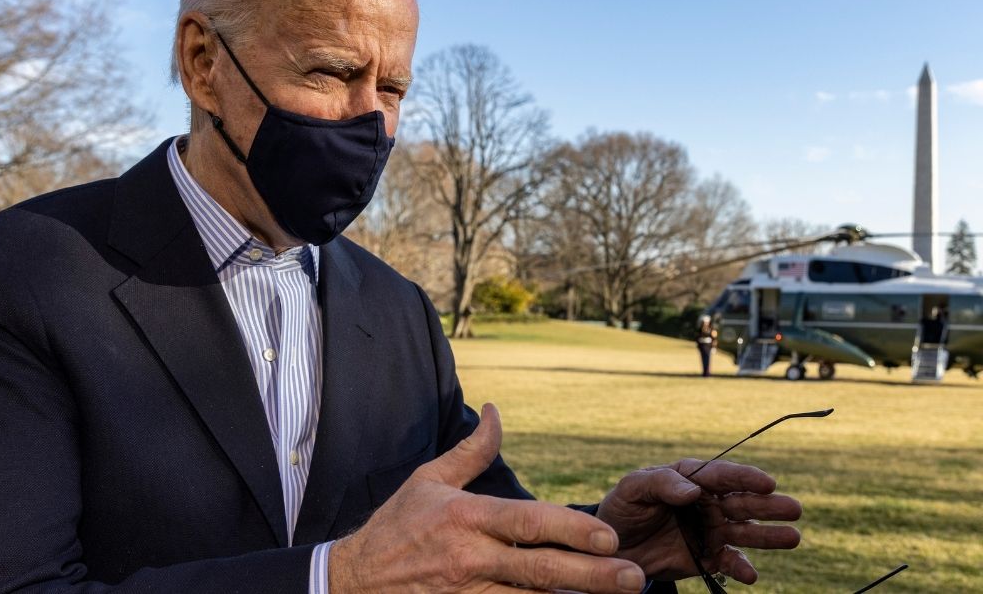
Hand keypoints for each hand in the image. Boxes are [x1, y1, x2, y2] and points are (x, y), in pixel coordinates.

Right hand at [330, 404, 646, 592]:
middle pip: (540, 569)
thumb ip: (471, 451)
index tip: (608, 537)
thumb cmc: (396, 526)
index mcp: (465, 518)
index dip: (570, 530)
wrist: (354, 582)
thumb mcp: (428, 480)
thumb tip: (496, 412)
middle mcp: (470, 558)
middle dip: (592, 576)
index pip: (526, 523)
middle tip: (634, 578)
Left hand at [595, 459, 802, 584]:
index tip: (767, 482)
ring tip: (793, 537)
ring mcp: (709, 531)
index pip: (721, 475)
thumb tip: (693, 491)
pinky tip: (751, 575)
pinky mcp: (706, 556)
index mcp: (690, 479)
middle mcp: (706, 503)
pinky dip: (741, 568)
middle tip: (794, 508)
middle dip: (768, 505)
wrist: (612, 546)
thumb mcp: (633, 488)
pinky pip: (729, 561)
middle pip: (742, 502)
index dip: (745, 477)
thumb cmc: (623, 508)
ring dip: (768, 535)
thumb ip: (661, 483)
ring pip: (744, 531)